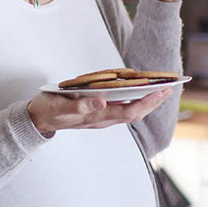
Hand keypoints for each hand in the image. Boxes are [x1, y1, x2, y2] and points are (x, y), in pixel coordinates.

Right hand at [27, 87, 173, 135]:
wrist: (37, 119)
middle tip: (170, 87)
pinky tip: (139, 91)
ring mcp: (101, 118)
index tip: (162, 90)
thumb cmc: (49, 110)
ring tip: (160, 88)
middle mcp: (103, 119)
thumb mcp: (60, 106)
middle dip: (153, 102)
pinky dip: (134, 99)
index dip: (148, 102)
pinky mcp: (98, 113)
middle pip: (135, 113)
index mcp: (97, 118)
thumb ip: (79, 106)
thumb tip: (101, 102)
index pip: (130, 112)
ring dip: (147, 101)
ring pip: (130, 111)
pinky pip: (122, 108)